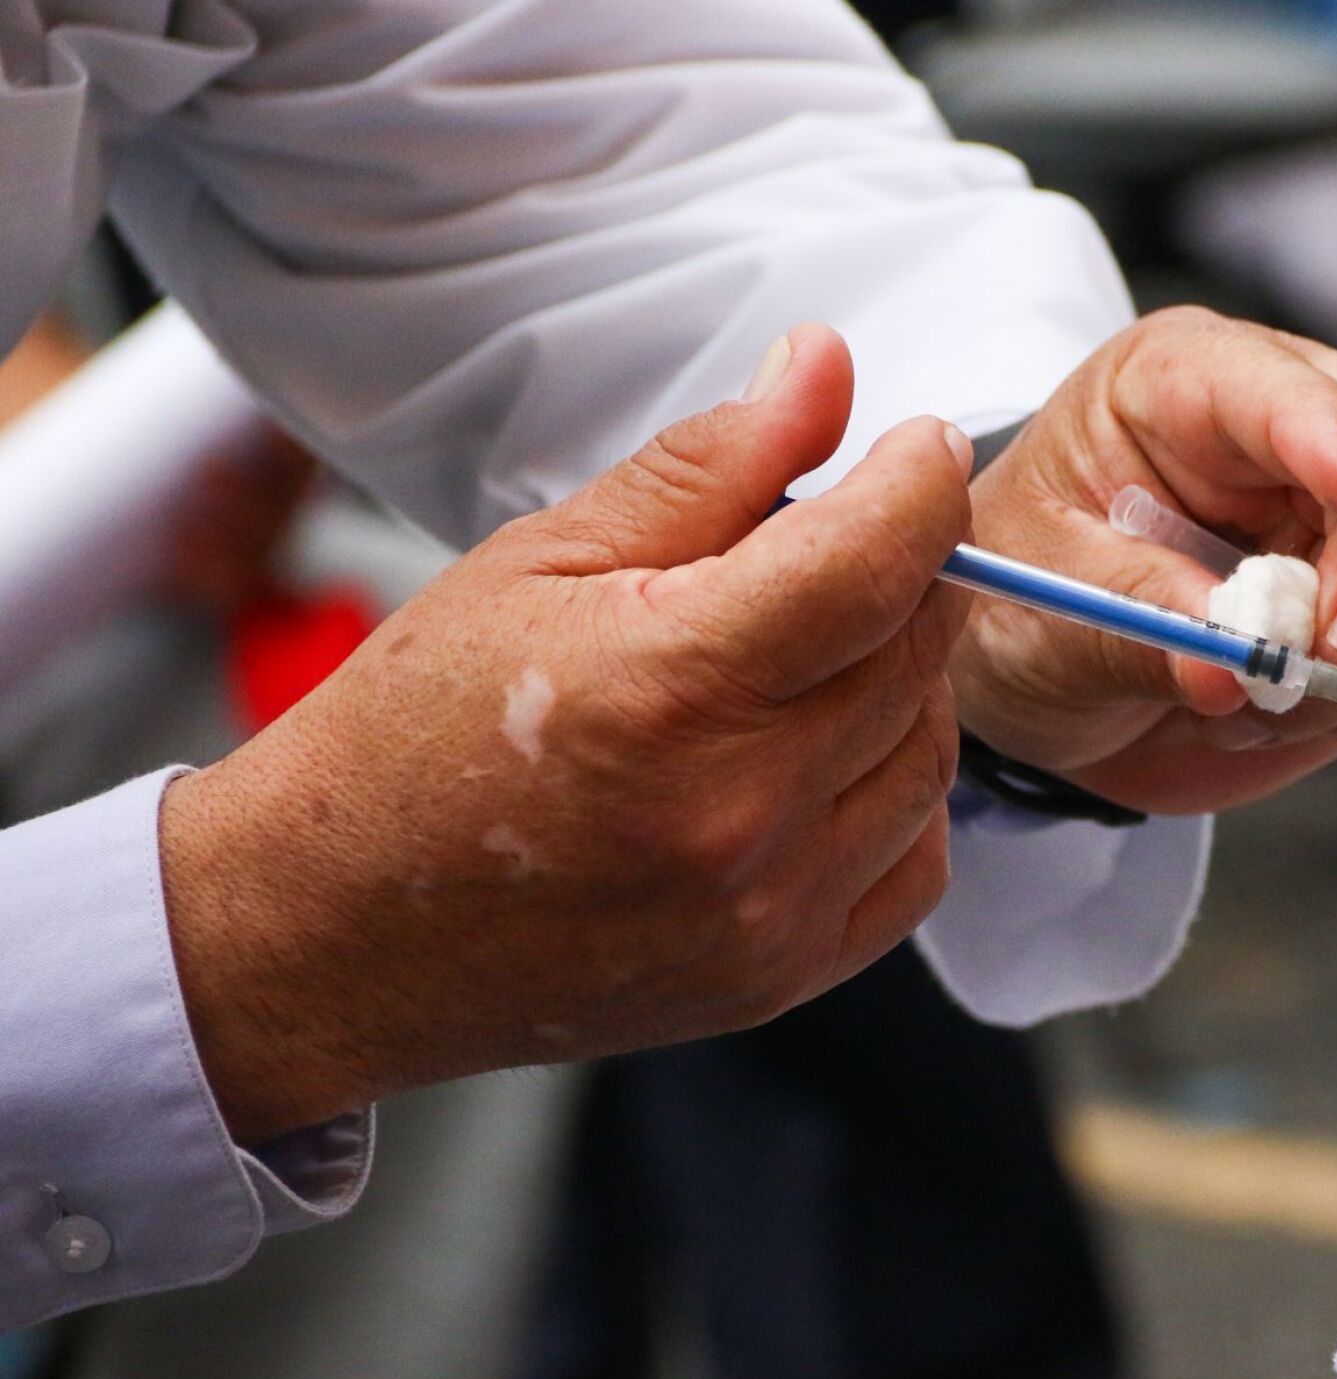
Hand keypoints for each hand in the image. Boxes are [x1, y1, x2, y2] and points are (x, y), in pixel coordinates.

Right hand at [160, 326, 973, 1143]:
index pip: (877, 561)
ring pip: (931, 752)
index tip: (917, 446)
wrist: (334, 932)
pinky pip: (915, 861)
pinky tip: (813, 758)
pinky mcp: (779, 978)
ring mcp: (767, 911)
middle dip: (900, 572)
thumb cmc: (414, 737)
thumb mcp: (540, 558)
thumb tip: (825, 372)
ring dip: (899, 681)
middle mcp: (739, 813)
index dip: (921, 481)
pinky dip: (892, 792)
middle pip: (917, 649)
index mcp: (672, 688)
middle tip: (822, 548)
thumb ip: (708, 464)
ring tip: (797, 658)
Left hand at [953, 308, 1336, 812]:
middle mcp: (1282, 434)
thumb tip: (1228, 668)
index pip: (1275, 386)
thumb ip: (1133, 624)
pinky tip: (1299, 719)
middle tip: (1328, 658)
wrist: (1038, 684)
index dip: (1328, 434)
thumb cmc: (1020, 604)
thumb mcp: (1040, 605)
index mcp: (1183, 385)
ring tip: (1245, 706)